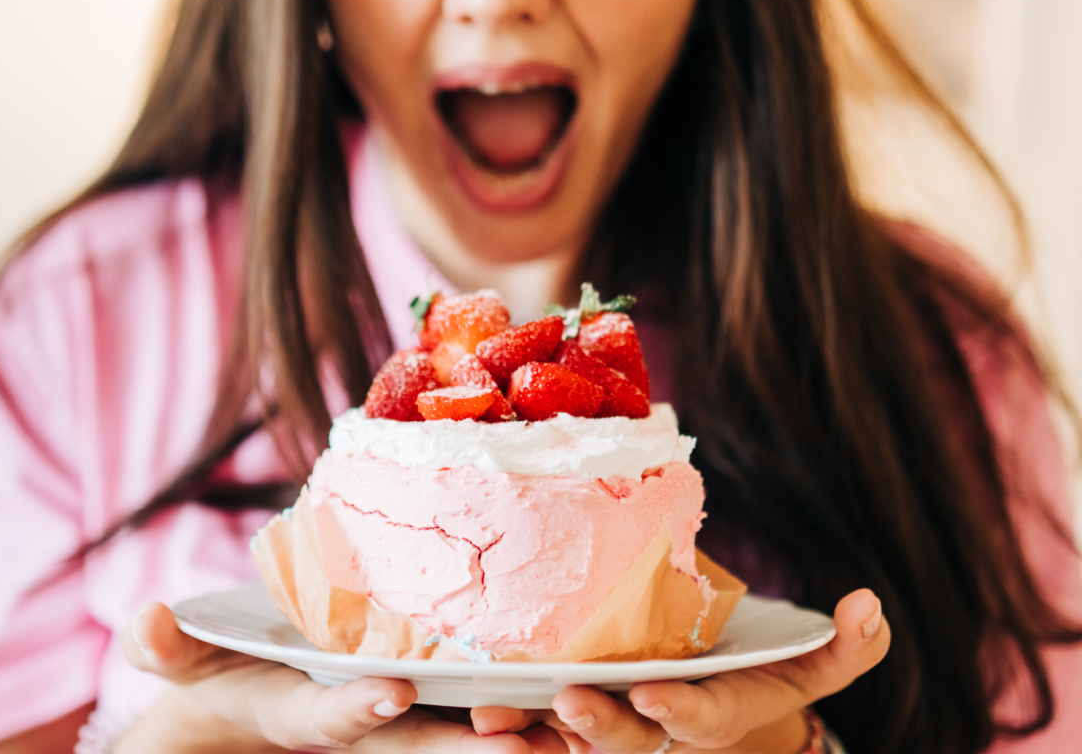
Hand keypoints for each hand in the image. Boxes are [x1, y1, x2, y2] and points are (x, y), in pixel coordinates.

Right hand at [119, 601, 569, 752]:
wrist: (253, 708)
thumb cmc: (223, 678)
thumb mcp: (188, 664)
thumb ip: (165, 647)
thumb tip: (143, 620)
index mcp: (307, 710)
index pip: (333, 716)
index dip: (358, 707)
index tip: (392, 692)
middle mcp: (363, 724)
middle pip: (418, 743)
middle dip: (465, 741)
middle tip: (520, 734)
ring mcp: (397, 725)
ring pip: (460, 736)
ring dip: (514, 737)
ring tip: (574, 732)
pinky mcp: (426, 711)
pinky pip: (479, 720)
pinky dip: (526, 722)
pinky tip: (578, 712)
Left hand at [472, 588, 889, 752]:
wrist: (711, 709)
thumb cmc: (760, 682)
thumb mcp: (808, 668)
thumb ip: (846, 647)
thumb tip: (869, 603)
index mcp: (714, 716)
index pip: (699, 719)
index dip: (679, 712)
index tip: (654, 695)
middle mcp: (660, 734)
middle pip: (628, 741)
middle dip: (600, 725)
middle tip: (568, 698)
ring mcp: (616, 733)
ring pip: (573, 743)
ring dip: (535, 732)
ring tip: (493, 715)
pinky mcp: (576, 723)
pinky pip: (540, 731)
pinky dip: (513, 724)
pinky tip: (474, 708)